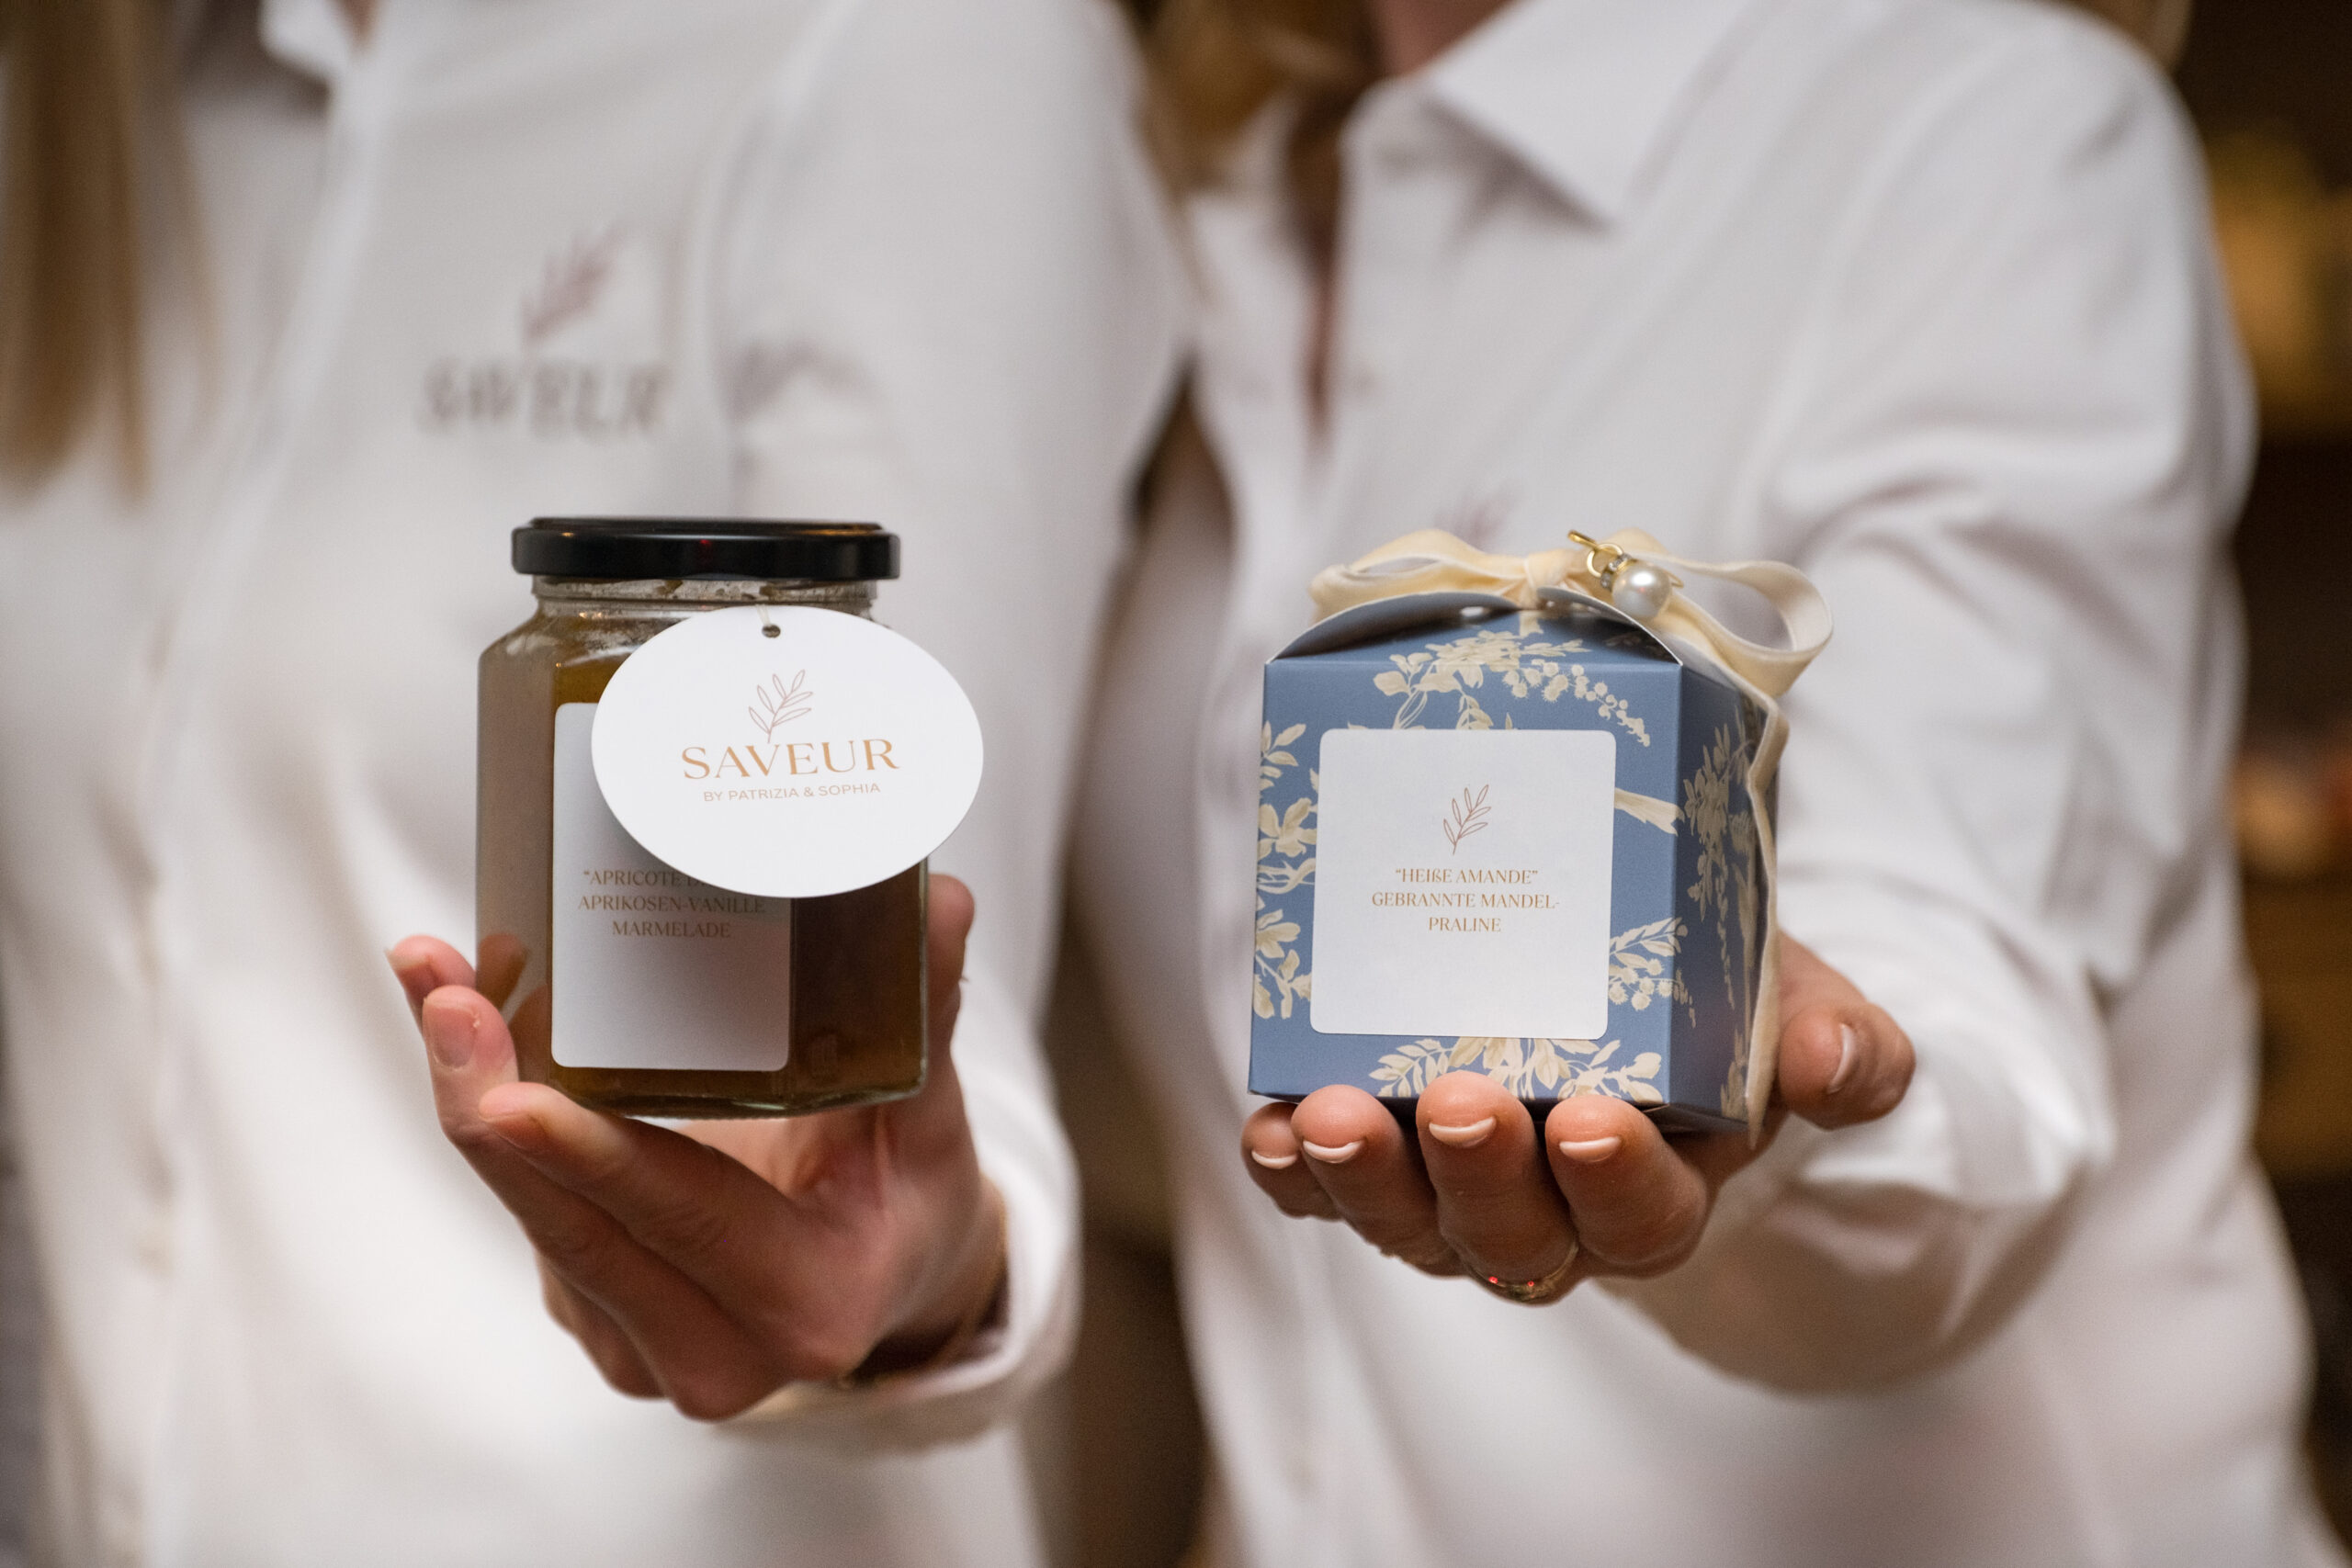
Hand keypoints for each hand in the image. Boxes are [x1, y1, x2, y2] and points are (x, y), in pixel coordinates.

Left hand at [387, 876, 1002, 1418]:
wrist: (884, 1277)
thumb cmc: (908, 1192)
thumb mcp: (931, 1115)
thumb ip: (922, 1016)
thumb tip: (937, 898)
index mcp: (810, 1305)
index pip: (690, 1225)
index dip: (599, 1162)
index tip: (514, 1097)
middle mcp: (716, 1353)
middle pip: (577, 1230)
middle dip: (492, 1108)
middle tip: (447, 997)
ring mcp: (640, 1345)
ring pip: (535, 1220)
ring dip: (475, 1096)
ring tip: (439, 980)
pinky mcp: (592, 1313)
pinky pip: (529, 1213)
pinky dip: (495, 1119)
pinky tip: (468, 1023)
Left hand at [1239, 936, 1910, 1301]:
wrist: (1627, 959)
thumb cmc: (1715, 991)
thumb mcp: (1791, 1000)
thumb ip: (1837, 1040)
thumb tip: (1837, 1065)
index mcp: (1661, 1191)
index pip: (1643, 1221)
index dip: (1615, 1183)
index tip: (1590, 1120)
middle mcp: (1553, 1215)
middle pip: (1512, 1238)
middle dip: (1478, 1178)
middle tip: (1457, 1103)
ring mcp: (1453, 1194)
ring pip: (1408, 1223)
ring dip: (1362, 1179)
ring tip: (1326, 1116)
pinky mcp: (1379, 1155)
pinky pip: (1324, 1190)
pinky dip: (1289, 1171)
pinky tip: (1265, 1129)